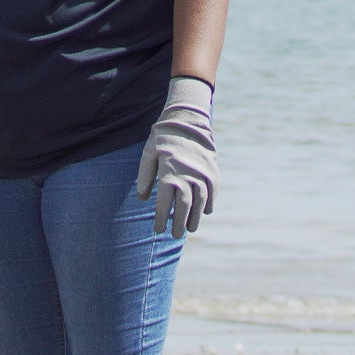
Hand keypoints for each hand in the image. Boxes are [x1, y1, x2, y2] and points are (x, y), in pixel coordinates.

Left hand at [136, 77, 218, 238]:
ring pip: (200, 201)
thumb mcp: (148, 154)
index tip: (158, 229)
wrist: (187, 119)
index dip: (161, 218)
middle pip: (184, 206)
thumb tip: (143, 199)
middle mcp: (186, 175)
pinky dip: (209, 202)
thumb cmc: (163, 137)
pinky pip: (212, 190)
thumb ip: (145, 176)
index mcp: (168, 172)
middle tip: (175, 235)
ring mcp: (201, 172)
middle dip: (179, 223)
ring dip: (195, 217)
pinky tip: (205, 212)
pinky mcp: (212, 169)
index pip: (164, 203)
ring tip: (190, 229)